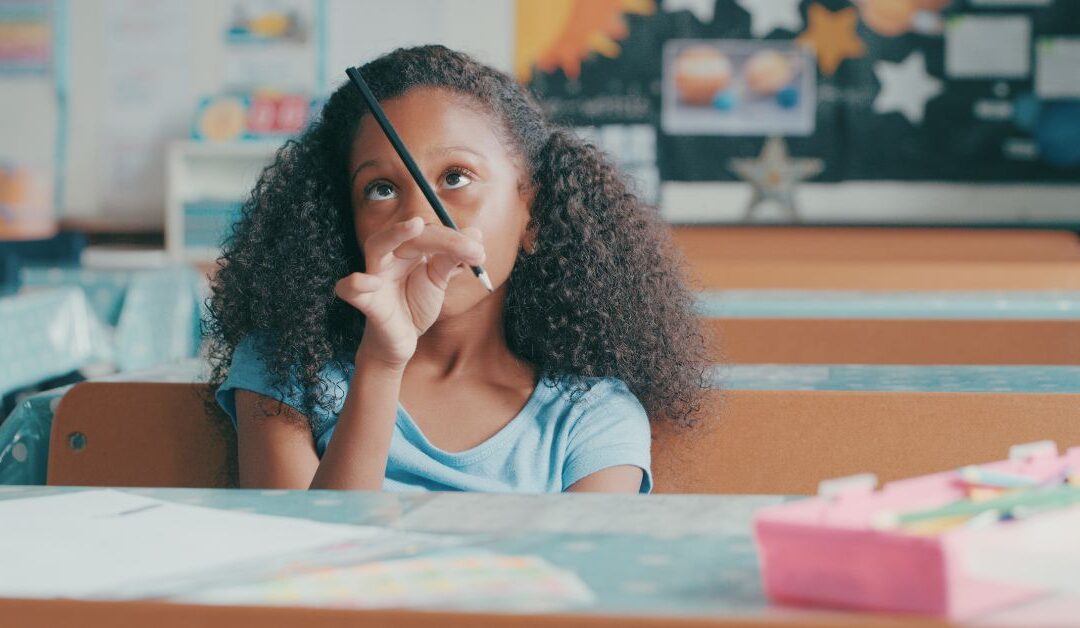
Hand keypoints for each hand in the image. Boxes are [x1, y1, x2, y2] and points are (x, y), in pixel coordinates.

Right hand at [335, 217, 484, 367]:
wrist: (401, 342)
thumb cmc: (415, 305)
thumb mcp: (437, 280)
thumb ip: (453, 258)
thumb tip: (477, 234)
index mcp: (408, 249)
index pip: (431, 233)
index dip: (457, 239)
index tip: (480, 254)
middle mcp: (390, 257)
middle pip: (409, 234)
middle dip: (440, 236)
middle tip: (469, 247)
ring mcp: (376, 277)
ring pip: (376, 246)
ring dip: (394, 234)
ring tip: (415, 226)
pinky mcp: (367, 302)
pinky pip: (349, 290)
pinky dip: (355, 284)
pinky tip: (371, 283)